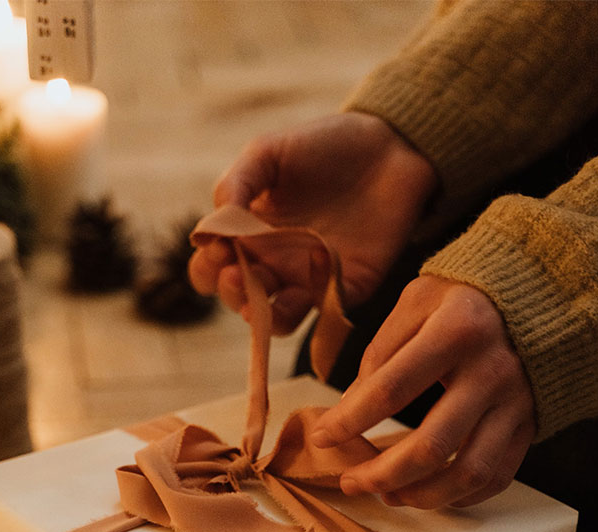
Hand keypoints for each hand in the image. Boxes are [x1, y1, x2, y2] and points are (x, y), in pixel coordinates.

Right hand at [188, 112, 436, 333]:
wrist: (390, 147)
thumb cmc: (326, 146)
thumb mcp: (269, 152)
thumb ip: (236, 184)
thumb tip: (213, 228)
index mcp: (248, 235)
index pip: (211, 268)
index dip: (207, 267)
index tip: (218, 249)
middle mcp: (274, 264)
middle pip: (238, 299)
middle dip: (231, 293)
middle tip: (236, 274)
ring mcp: (309, 280)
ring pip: (275, 319)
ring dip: (262, 315)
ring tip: (261, 295)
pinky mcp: (345, 288)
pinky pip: (321, 315)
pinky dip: (309, 311)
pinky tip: (303, 293)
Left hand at [310, 276, 537, 507]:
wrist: (539, 292)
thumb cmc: (465, 298)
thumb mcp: (417, 302)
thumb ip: (381, 353)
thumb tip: (348, 409)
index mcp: (456, 331)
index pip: (390, 389)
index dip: (349, 420)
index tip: (322, 437)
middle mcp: (491, 371)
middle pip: (431, 445)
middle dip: (381, 474)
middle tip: (351, 482)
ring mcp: (515, 402)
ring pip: (468, 472)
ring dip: (421, 496)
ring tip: (388, 495)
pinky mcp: (529, 423)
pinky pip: (497, 476)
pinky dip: (461, 497)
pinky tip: (430, 493)